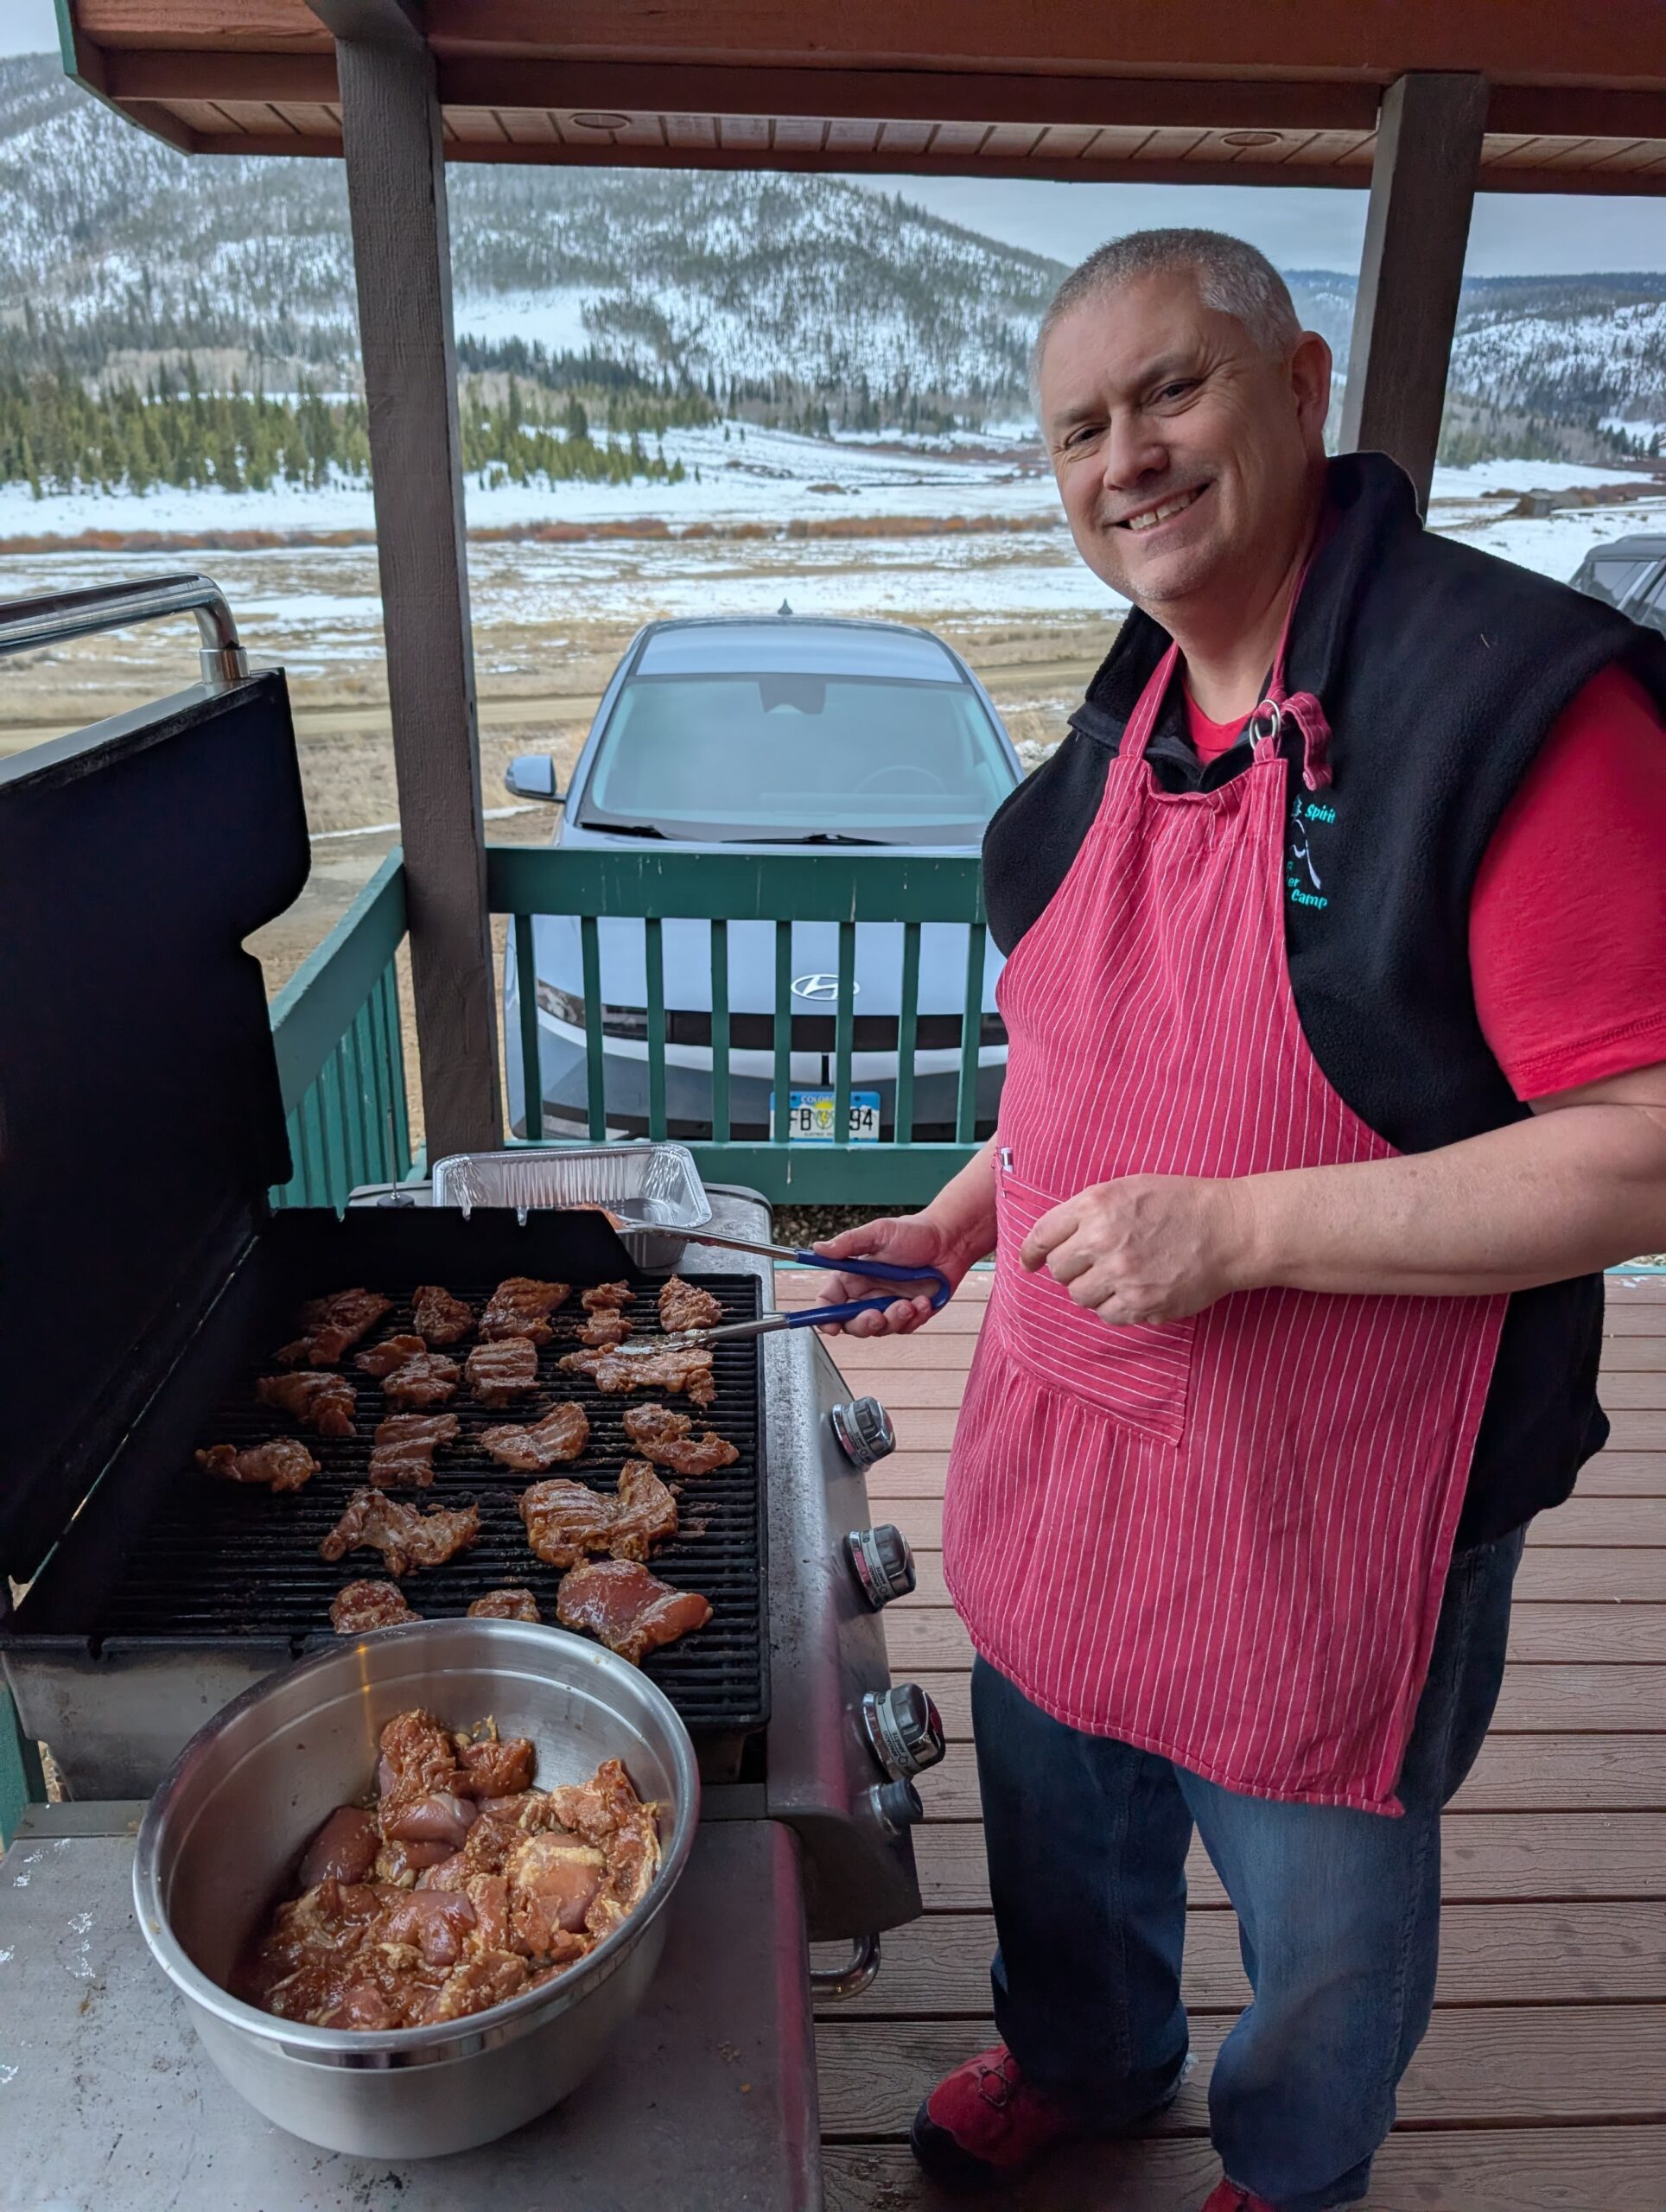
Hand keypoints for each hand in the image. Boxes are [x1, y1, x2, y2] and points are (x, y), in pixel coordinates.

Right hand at [811, 1213, 971, 1337]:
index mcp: (853, 1277)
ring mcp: (889, 1305)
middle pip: (851, 1323)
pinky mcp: (910, 1313)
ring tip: (908, 1303)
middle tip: (876, 1316)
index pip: (829, 1301)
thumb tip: (819, 1248)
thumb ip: (848, 1243)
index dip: (824, 1316)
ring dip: (893, 1320)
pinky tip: (923, 1301)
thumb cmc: (914, 1232)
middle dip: (862, 1324)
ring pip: (880, 1329)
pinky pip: (905, 1327)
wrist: (950, 1240)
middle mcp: (868, 1294)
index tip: (830, 1325)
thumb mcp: (878, 1232)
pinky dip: (914, 1317)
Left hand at [1021, 1175, 1253, 1325]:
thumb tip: (1052, 1239)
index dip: (1030, 1253)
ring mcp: (1121, 1275)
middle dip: (1071, 1269)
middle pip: (1059, 1271)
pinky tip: (1132, 1291)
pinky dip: (1114, 1307)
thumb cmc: (1181, 1203)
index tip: (1029, 1262)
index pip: (1042, 1236)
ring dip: (1092, 1290)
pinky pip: (1107, 1315)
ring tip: (1117, 1277)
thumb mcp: (1127, 1187)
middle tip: (1093, 1263)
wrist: (1228, 1229)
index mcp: (1095, 1206)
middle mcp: (1102, 1241)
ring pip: (1080, 1296)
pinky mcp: (1141, 1303)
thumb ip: (1087, 1209)